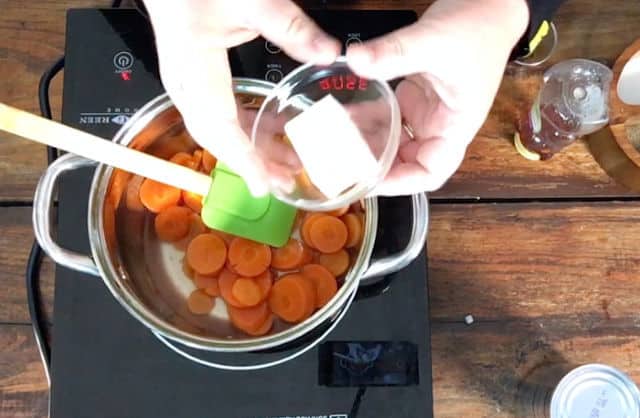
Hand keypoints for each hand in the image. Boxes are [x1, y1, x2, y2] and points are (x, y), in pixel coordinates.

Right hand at [144, 0, 339, 194]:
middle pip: (216, 136)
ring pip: (218, 129)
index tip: (264, 184)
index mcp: (192, 63)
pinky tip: (271, 134)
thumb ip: (291, 27)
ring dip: (250, 150)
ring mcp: (186, 81)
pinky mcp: (195, 78)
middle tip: (283, 184)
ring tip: (284, 167)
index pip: (220, 125)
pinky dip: (245, 130)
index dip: (244, 159)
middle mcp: (183, 80)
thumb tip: (328, 54)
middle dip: (250, 163)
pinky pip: (219, 114)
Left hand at [346, 0, 528, 194]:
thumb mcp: (433, 41)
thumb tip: (355, 60)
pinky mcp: (415, 97)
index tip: (371, 182)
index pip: (431, 172)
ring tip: (337, 143)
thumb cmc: (478, 27)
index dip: (401, 183)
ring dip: (368, 142)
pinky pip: (388, 116)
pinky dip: (368, 118)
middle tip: (343, 163)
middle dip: (375, 165)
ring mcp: (427, 112)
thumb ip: (393, 53)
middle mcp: (441, 125)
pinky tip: (345, 114)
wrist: (489, 3)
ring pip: (394, 141)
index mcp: (456, 126)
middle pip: (406, 161)